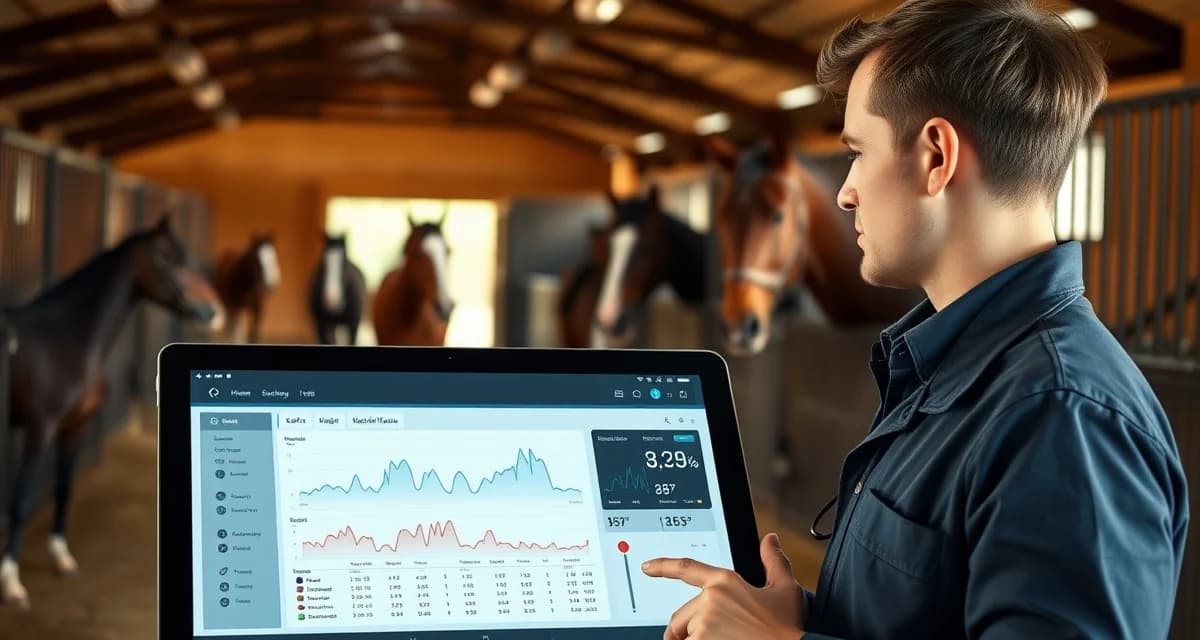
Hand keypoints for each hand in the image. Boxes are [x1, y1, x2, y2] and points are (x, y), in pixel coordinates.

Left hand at [642, 533, 804, 639]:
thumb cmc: (789, 628)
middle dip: (688, 630)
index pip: (686, 569)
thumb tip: (769, 540)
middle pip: (679, 618)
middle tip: (711, 638)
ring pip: (684, 638)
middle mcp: (710, 602)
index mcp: (725, 583)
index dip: (663, 566)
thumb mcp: (786, 590)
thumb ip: (773, 562)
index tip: (647, 566)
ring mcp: (703, 627)